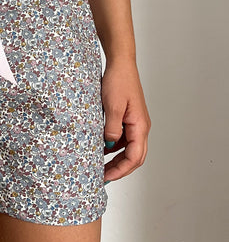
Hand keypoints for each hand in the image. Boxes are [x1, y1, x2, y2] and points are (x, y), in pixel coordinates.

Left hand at [101, 58, 150, 183]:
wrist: (120, 63)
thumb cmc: (118, 81)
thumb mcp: (112, 106)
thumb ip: (111, 128)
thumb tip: (108, 146)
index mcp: (140, 126)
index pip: (134, 157)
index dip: (121, 170)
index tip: (106, 177)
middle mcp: (141, 126)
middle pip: (134, 157)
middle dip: (119, 169)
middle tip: (102, 177)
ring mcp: (135, 122)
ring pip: (129, 148)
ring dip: (116, 159)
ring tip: (100, 166)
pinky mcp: (128, 117)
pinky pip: (123, 138)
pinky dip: (113, 147)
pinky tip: (101, 148)